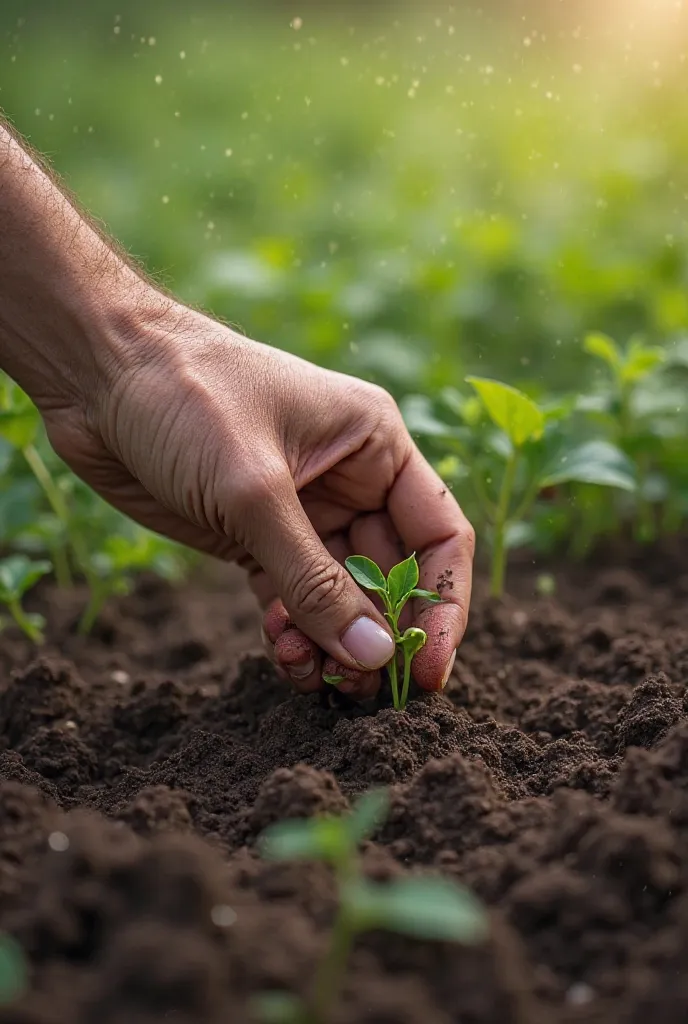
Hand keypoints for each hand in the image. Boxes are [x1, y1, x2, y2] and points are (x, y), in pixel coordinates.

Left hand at [40, 300, 474, 698]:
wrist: (95, 372)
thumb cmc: (186, 397)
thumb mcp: (254, 492)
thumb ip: (312, 580)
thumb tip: (374, 657)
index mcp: (374, 445)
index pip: (438, 535)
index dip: (443, 606)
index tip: (426, 669)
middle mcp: (349, 480)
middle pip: (391, 577)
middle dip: (377, 637)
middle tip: (358, 692)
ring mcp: (299, 512)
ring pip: (337, 597)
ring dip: (330, 643)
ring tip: (308, 674)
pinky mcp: (251, 536)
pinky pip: (290, 598)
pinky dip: (291, 633)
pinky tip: (280, 653)